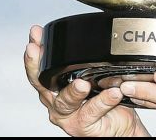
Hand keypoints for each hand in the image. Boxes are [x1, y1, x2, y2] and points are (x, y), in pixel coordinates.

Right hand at [24, 25, 149, 136]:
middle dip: (37, 65)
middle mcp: (57, 100)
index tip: (35, 33)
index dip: (36, 51)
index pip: (41, 67)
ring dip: (73, 90)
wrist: (121, 124)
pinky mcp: (82, 126)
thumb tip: (97, 30)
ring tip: (83, 83)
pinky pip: (92, 111)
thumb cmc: (107, 97)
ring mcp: (68, 115)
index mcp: (56, 86)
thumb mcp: (96, 74)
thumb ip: (91, 59)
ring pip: (65, 101)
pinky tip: (113, 92)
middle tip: (38, 50)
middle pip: (42, 83)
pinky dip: (103, 101)